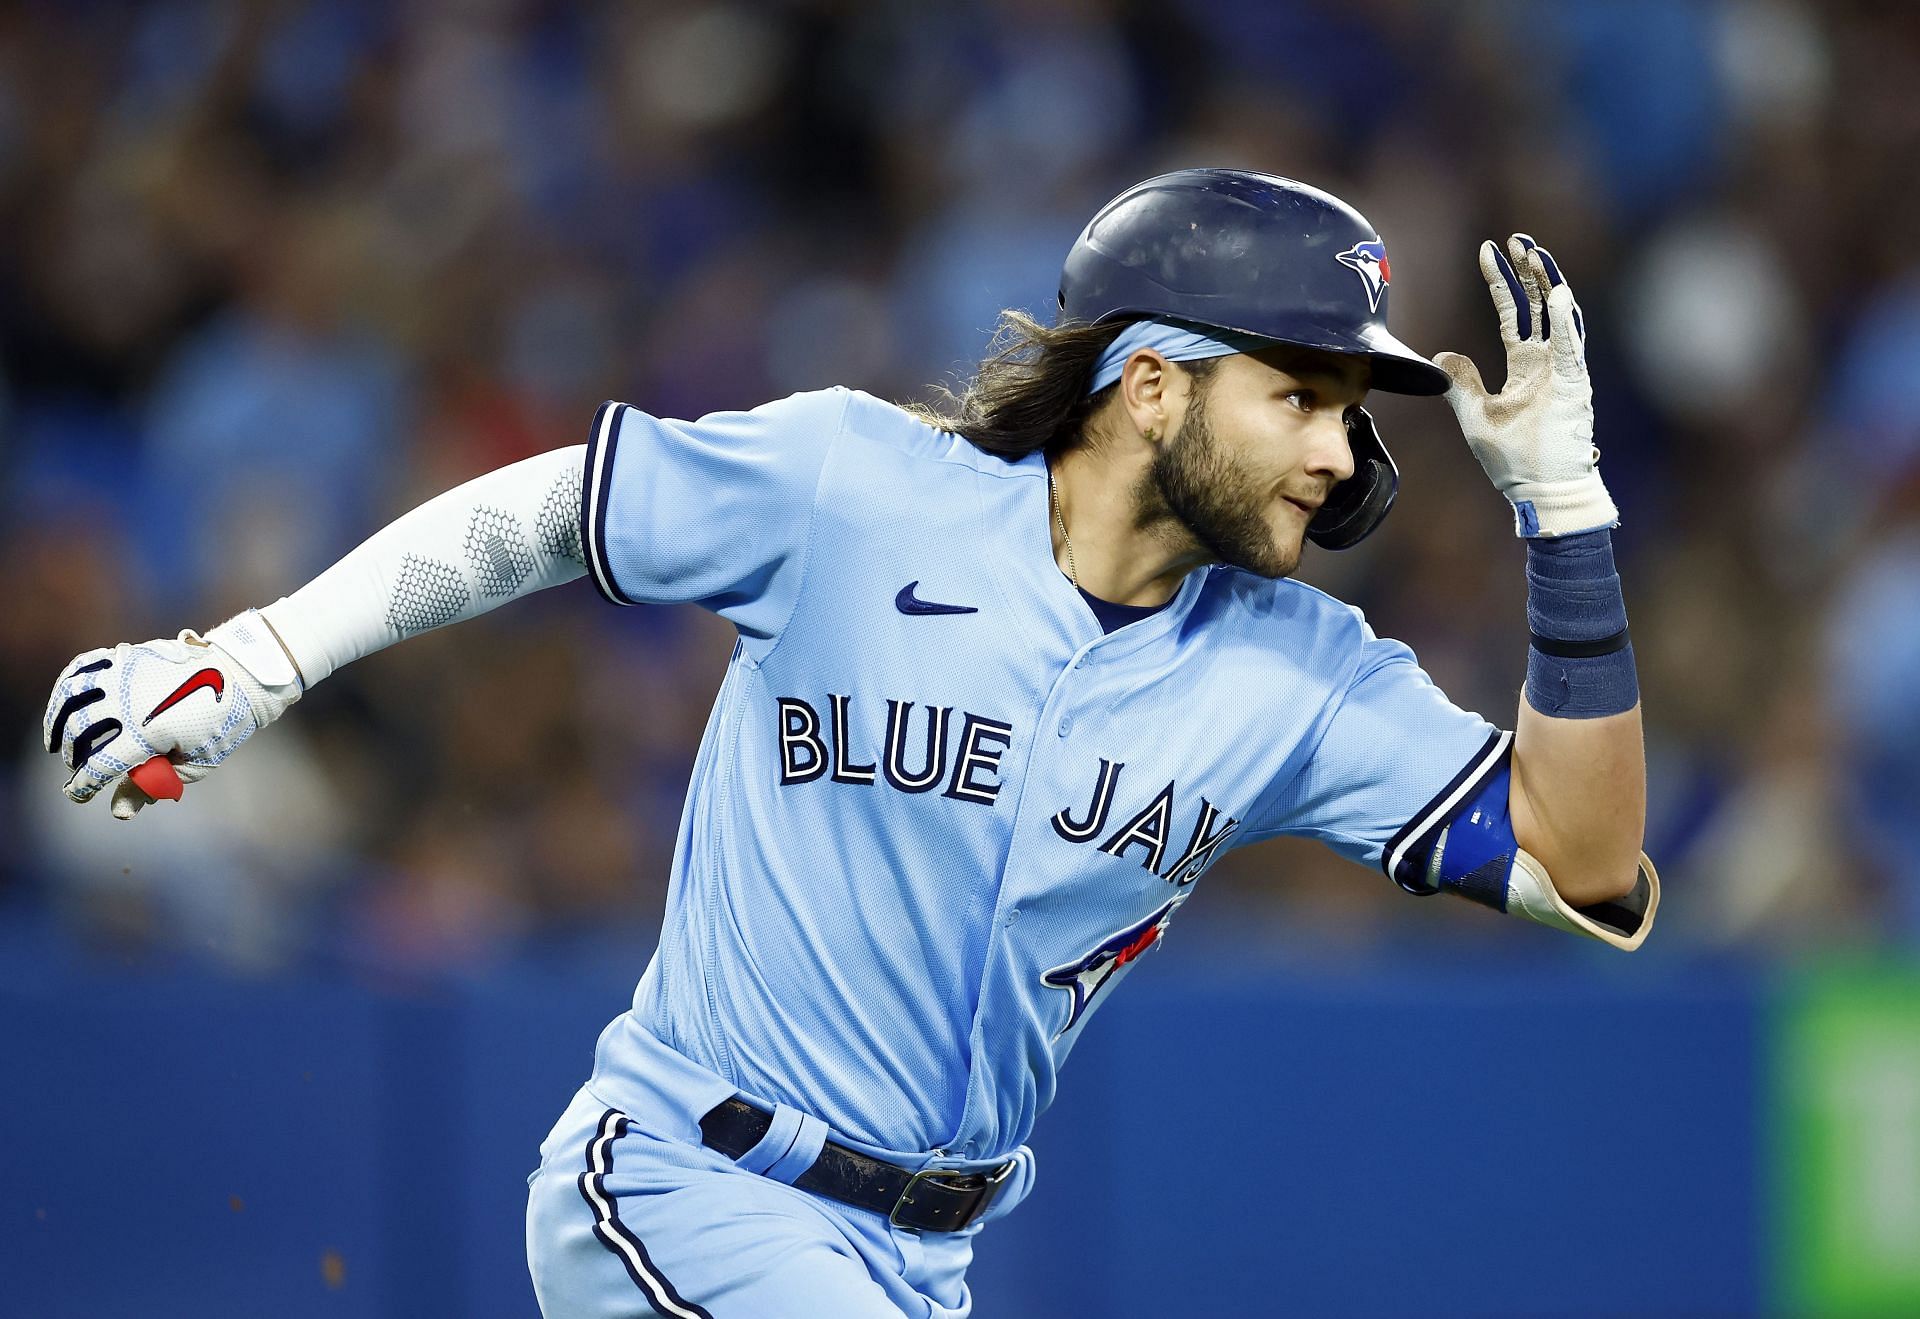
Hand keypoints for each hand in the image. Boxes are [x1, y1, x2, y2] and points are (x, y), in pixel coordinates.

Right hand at [43, 609, 301, 818]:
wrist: (241, 674)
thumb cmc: (222, 724)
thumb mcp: (195, 764)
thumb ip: (152, 787)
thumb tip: (117, 812)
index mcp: (150, 732)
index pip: (100, 766)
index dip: (83, 785)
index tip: (77, 795)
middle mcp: (131, 701)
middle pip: (80, 732)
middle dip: (73, 756)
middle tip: (77, 767)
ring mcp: (126, 674)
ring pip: (72, 698)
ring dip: (57, 722)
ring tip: (57, 741)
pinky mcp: (128, 655)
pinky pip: (83, 667)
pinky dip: (66, 687)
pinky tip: (65, 704)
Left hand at [1433, 234, 1617, 537]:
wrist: (1540, 493)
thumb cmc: (1512, 460)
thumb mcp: (1474, 416)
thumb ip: (1461, 383)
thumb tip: (1442, 355)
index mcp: (1526, 367)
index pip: (1513, 314)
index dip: (1501, 282)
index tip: (1486, 250)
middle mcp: (1548, 363)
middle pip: (1539, 304)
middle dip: (1527, 269)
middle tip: (1516, 237)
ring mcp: (1565, 372)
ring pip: (1559, 315)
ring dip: (1548, 282)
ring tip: (1534, 251)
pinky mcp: (1575, 387)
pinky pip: (1572, 347)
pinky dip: (1567, 319)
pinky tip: (1558, 291)